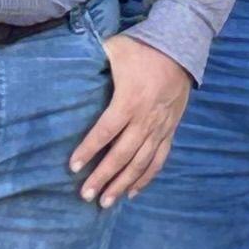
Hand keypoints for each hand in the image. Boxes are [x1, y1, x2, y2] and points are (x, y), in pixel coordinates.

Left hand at [74, 37, 194, 206]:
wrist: (181, 48)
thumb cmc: (143, 48)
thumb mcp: (115, 48)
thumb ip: (93, 58)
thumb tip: (66, 60)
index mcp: (129, 101)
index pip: (105, 132)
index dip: (89, 150)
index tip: (73, 167)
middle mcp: (145, 119)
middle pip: (122, 155)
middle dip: (103, 177)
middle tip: (86, 195)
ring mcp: (160, 127)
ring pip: (141, 162)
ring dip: (123, 183)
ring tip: (106, 201)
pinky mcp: (170, 130)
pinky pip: (159, 159)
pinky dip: (147, 177)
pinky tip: (133, 192)